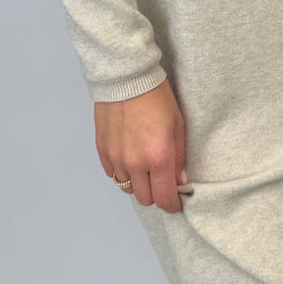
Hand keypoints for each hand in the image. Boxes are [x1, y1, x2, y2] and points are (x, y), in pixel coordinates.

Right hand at [94, 77, 187, 212]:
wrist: (127, 78)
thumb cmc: (156, 97)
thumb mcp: (177, 125)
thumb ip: (179, 157)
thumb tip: (180, 181)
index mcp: (158, 157)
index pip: (164, 198)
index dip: (172, 205)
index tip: (176, 203)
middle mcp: (135, 163)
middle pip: (144, 198)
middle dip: (156, 194)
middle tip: (162, 182)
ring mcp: (116, 158)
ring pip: (126, 188)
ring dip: (138, 183)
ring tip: (145, 168)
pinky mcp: (102, 150)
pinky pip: (112, 174)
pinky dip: (122, 172)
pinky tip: (130, 159)